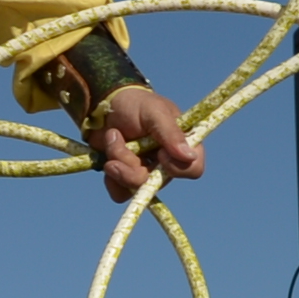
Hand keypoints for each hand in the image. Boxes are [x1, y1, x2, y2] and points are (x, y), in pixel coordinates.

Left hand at [88, 84, 204, 200]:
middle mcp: (168, 163)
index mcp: (183, 144)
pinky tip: (107, 158)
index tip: (159, 153)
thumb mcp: (154, 111)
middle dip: (131, 164)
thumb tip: (190, 157)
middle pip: (157, 183)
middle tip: (115, 139)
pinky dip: (110, 178)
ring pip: (135, 187)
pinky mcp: (127, 180)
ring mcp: (147, 173)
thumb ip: (171, 133)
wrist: (104, 106)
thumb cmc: (135, 103)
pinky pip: (120, 194)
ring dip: (117, 162)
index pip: (193, 170)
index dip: (176, 167)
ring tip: (111, 137)